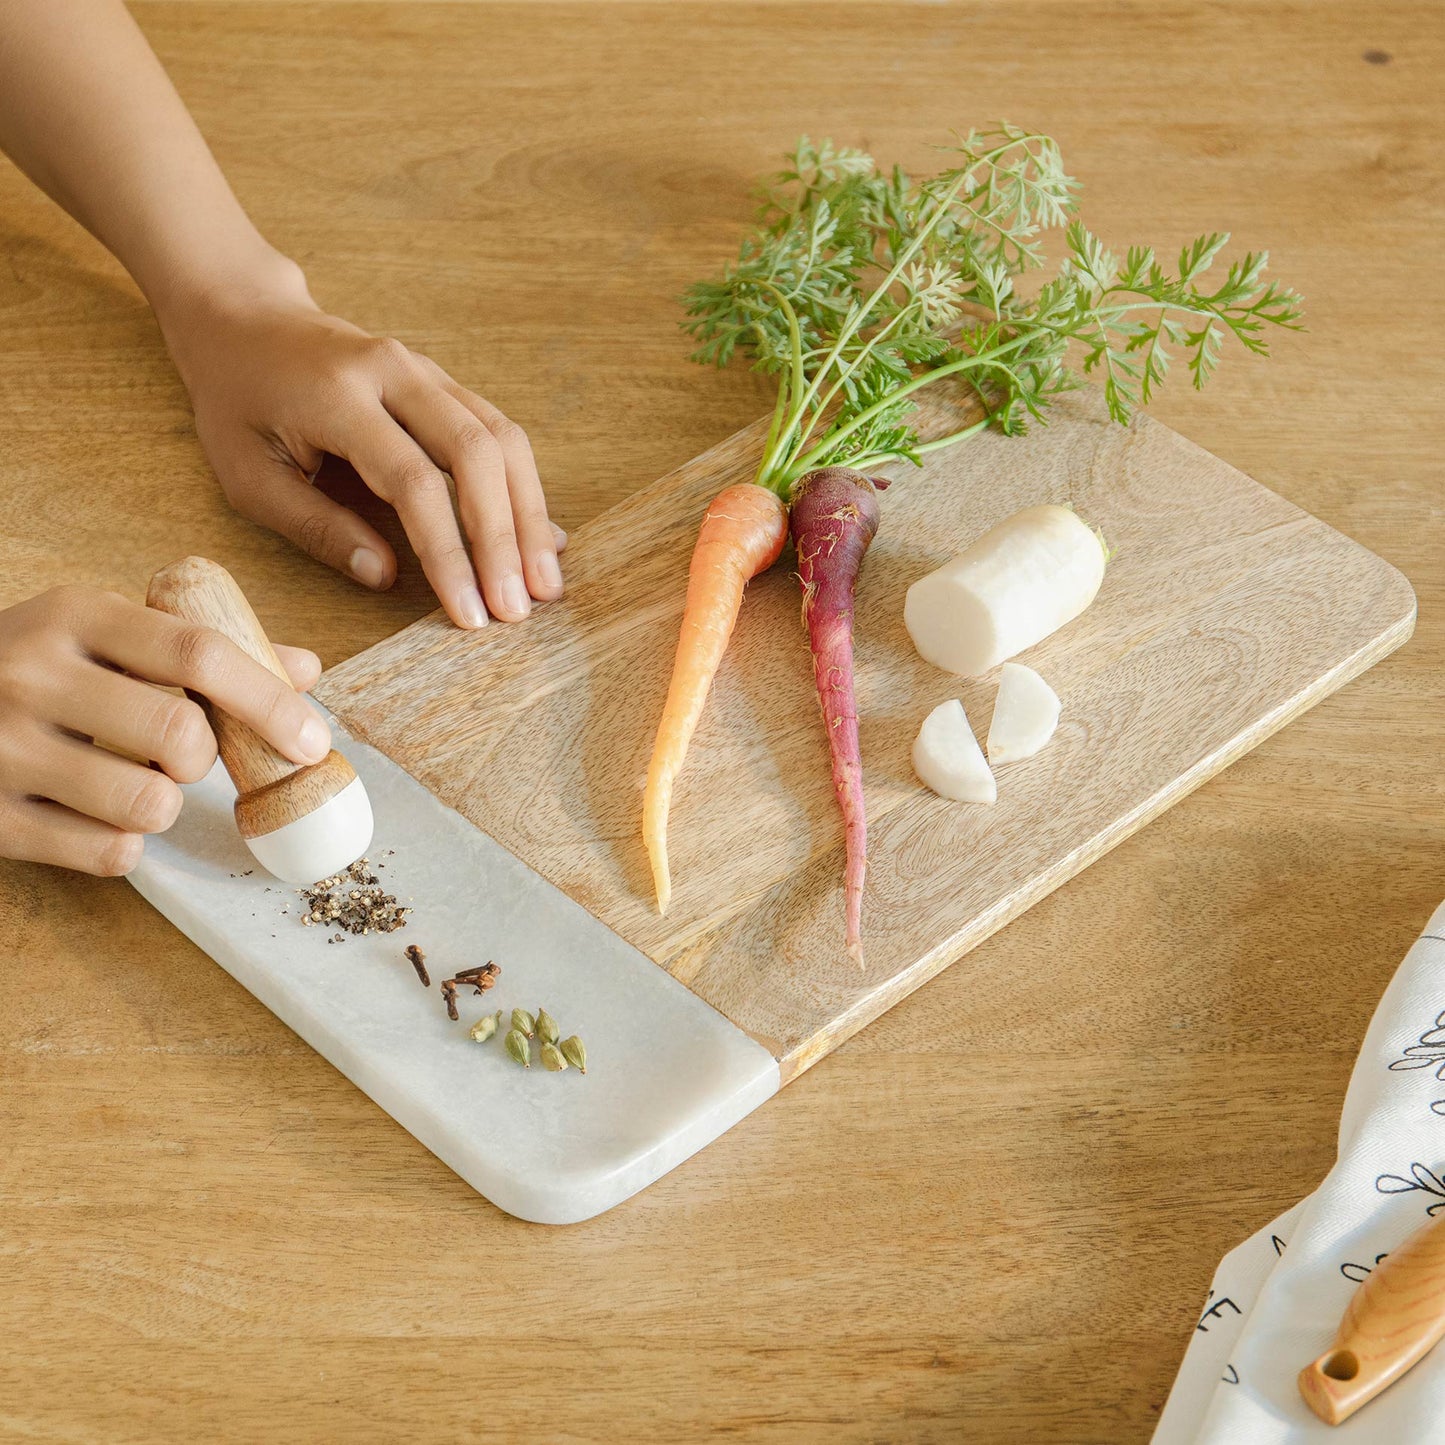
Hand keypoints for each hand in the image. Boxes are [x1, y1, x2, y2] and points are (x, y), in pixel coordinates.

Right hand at [0, 585, 327, 875]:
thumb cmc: (32, 666)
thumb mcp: (102, 632)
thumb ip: (201, 648)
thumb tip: (305, 669)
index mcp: (75, 615)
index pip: (199, 652)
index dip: (270, 701)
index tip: (312, 741)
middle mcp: (32, 675)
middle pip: (180, 735)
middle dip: (204, 758)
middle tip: (182, 756)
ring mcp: (1, 748)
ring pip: (149, 804)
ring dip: (164, 804)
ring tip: (131, 783)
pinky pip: (106, 854)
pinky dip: (123, 844)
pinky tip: (95, 815)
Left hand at [159, 264, 565, 629]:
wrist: (245, 321)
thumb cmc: (238, 405)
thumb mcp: (248, 477)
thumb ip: (315, 527)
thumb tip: (384, 577)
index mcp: (338, 396)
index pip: (413, 481)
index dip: (448, 552)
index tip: (467, 613)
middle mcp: (395, 373)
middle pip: (477, 454)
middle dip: (504, 539)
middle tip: (519, 609)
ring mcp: (427, 371)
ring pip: (503, 440)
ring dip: (528, 516)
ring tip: (544, 584)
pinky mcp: (444, 383)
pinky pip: (499, 433)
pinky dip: (523, 489)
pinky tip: (540, 539)